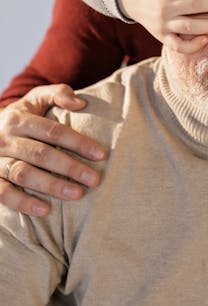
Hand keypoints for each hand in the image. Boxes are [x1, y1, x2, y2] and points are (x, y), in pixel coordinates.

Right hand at [0, 84, 105, 215]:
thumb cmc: (21, 117)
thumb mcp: (36, 99)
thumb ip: (58, 94)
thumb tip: (81, 103)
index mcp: (18, 119)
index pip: (52, 131)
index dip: (77, 142)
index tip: (100, 155)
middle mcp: (4, 140)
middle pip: (41, 154)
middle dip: (69, 167)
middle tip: (94, 179)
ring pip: (23, 173)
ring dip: (51, 185)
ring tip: (76, 194)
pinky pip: (3, 194)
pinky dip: (23, 202)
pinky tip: (45, 210)